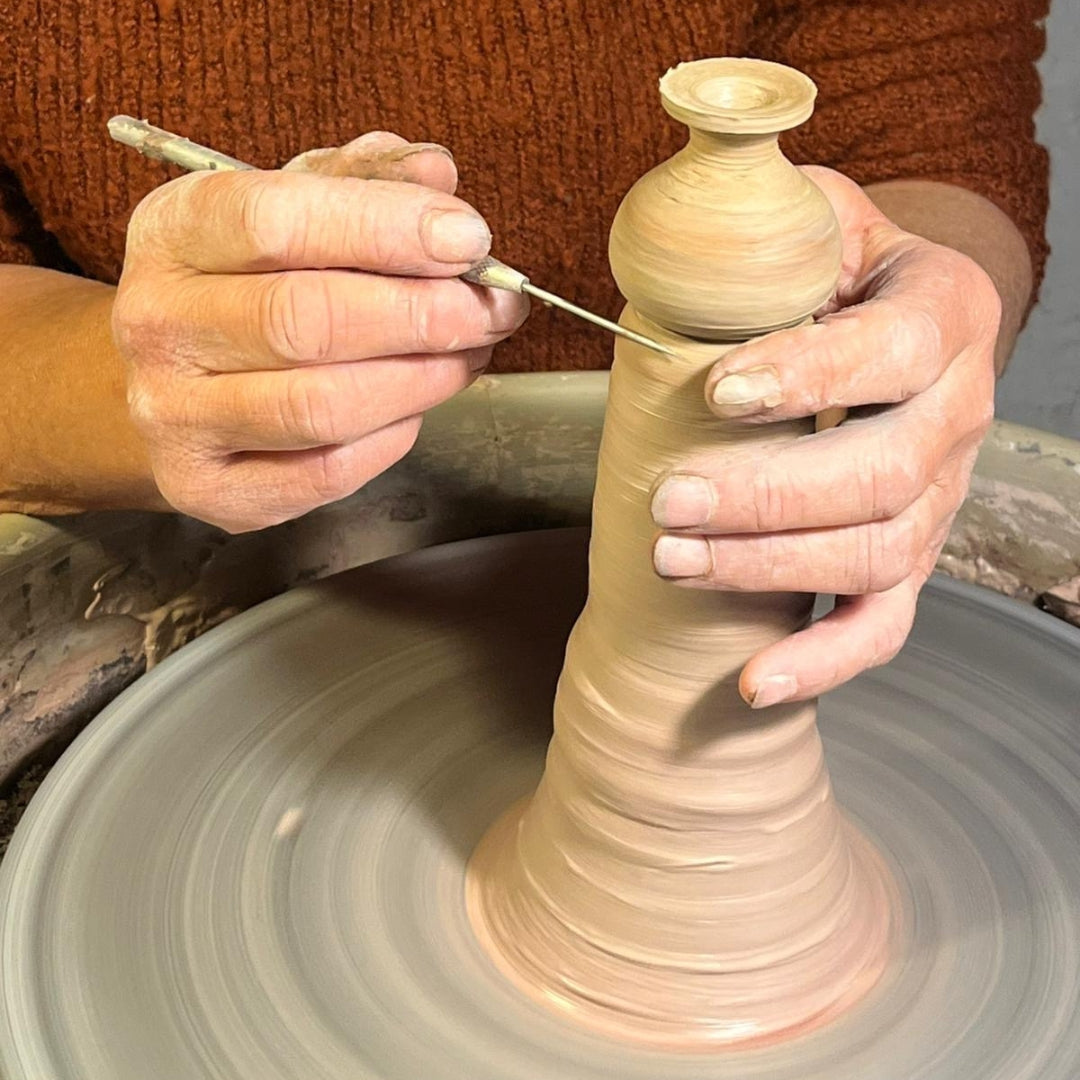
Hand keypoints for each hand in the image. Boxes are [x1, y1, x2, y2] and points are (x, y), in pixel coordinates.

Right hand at [114, 131, 527, 532]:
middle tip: (492, 308)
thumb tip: (436, 176)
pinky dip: (391, 439)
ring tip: (467, 354)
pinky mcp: (207, 488)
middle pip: (305, 320)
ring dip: (422, 380)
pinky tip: (414, 407)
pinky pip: (325, 472)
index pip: (276, 221)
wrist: (178, 381)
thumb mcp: (294, 206)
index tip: (468, 237)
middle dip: (423, 314)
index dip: (385, 229)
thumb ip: (364, 180)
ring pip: (321, 406)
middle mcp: (159, 323)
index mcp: (173, 231)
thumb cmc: (251, 286)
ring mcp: (174, 415)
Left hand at [650, 167, 998, 707]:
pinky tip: (755, 683)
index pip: (895, 352)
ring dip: (772, 569)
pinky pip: (883, 626)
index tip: (720, 390)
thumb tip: (691, 225)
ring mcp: (938, 496)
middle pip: (882, 476)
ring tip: (676, 561)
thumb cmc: (836, 269)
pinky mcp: (907, 557)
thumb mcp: (817, 217)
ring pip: (877, 555)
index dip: (812, 375)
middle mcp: (957, 412)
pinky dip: (823, 660)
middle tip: (670, 500)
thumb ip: (769, 214)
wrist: (893, 322)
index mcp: (943, 314)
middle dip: (768, 496)